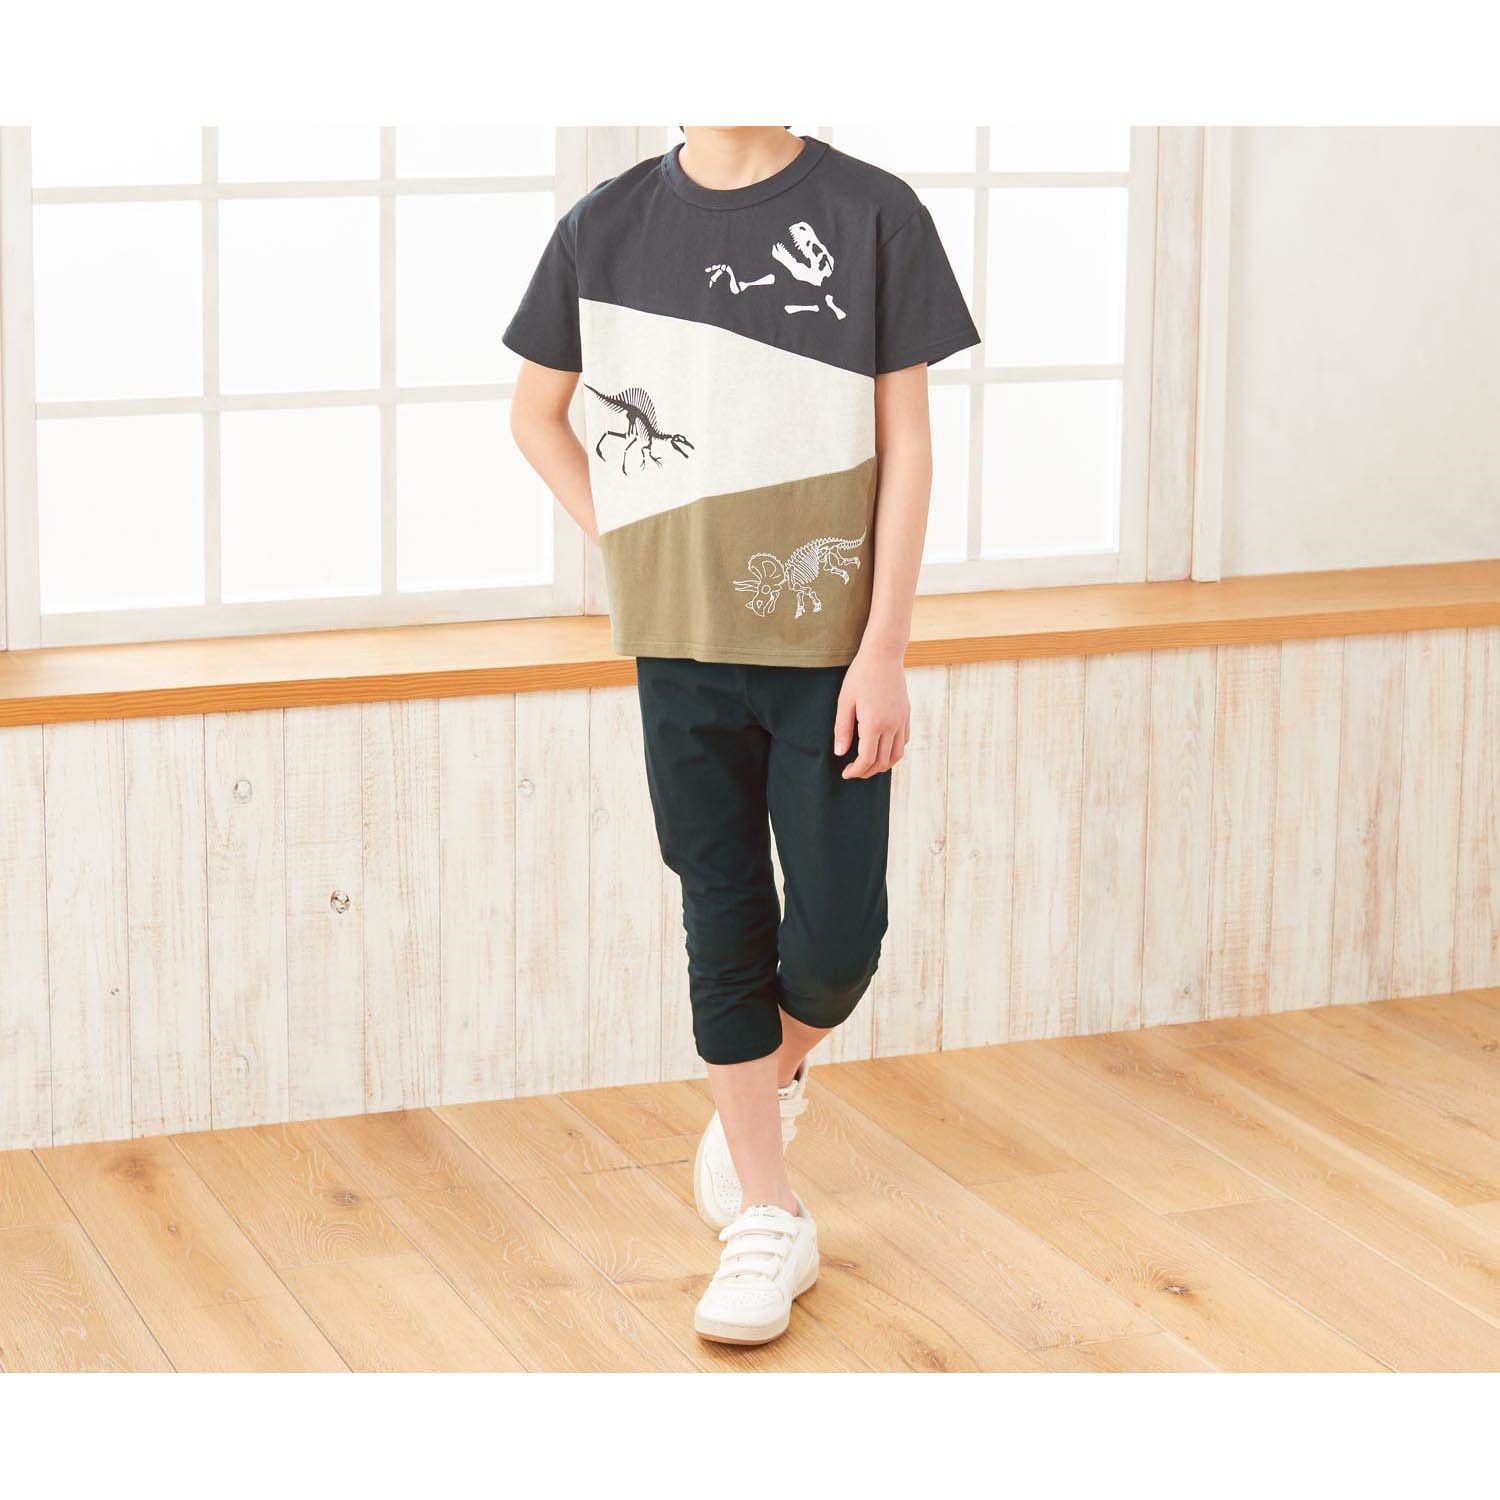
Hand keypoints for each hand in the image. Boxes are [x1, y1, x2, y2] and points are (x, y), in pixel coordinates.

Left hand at [833, 647, 910, 779]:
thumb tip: (840, 753)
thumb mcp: (845, 701)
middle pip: (882, 761)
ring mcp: (902, 720)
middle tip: (853, 771)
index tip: (845, 773)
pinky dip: (893, 751)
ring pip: (897, 755)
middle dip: (867, 771)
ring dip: (883, 765)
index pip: (867, 759)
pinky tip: (881, 747)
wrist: (884, 654)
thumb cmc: (860, 675)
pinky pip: (904, 741)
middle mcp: (892, 725)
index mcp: (874, 723)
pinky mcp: (906, 714)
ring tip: (868, 765)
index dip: (856, 771)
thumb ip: (842, 729)